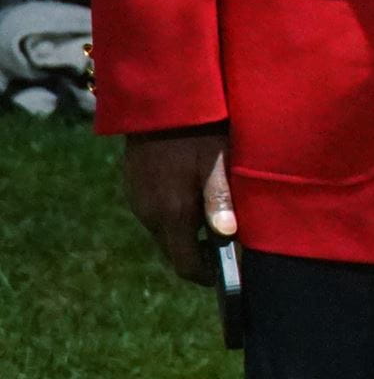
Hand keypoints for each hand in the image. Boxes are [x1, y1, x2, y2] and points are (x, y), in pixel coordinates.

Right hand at [122, 126, 232, 283]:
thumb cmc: (196, 131)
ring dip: (190, 233)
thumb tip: (227, 235)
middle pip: (176, 251)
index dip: (209, 275)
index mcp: (170, 214)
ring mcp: (139, 202)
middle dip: (201, 254)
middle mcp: (149, 214)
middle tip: (232, 246)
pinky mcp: (136, 189)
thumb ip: (219, 199)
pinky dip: (178, 216)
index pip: (186, 264)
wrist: (158, 102)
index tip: (232, 275)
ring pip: (166, 233)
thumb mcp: (215, 162)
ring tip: (220, 220)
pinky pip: (158, 214)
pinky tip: (198, 198)